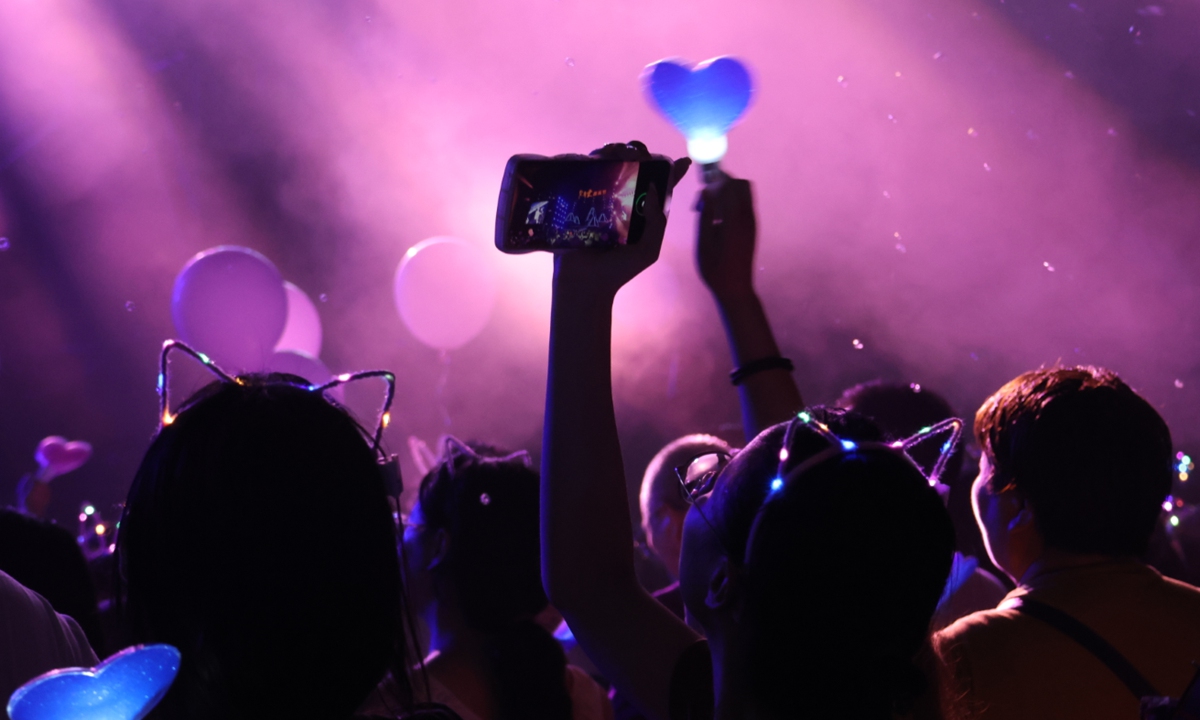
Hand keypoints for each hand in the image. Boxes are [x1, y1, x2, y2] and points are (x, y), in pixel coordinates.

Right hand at [554, 142, 690, 297]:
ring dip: (612, 152)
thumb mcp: (648, 249)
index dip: (669, 170)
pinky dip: (587, 160)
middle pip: (630, 169)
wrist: (584, 284)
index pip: (657, 186)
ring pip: (605, 166)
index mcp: (639, 213)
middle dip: (635, 153)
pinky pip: (580, 174)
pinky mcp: (575, 200)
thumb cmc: (618, 271)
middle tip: (635, 152)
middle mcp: (619, 202)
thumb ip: (657, 220)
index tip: (682, 161)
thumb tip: (654, 186)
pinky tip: (594, 157)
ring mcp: (597, 200)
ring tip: (615, 151)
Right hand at [695, 169, 756, 302]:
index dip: (714, 183)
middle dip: (723, 184)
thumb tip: (707, 191)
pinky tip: (719, 220)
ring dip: (728, 193)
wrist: (736, 288)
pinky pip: (745, 205)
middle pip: (741, 184)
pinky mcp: (752, 228)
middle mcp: (748, 216)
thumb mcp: (704, 242)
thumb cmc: (715, 268)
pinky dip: (732, 203)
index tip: (700, 197)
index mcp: (735, 218)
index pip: (729, 185)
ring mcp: (752, 222)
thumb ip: (706, 214)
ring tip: (711, 211)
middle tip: (706, 200)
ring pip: (745, 193)